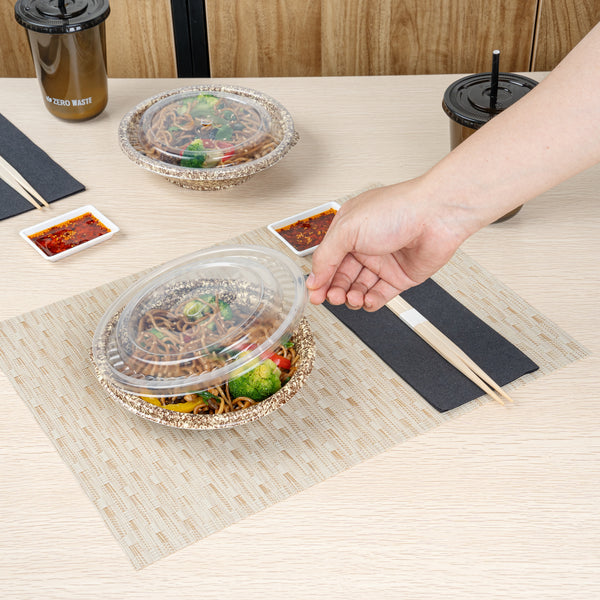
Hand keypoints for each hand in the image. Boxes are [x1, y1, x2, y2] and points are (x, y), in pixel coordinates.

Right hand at [306, 180, 471, 310]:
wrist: (437, 215)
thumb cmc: (397, 209)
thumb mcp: (347, 229)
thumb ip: (326, 256)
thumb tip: (314, 278)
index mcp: (349, 230)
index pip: (328, 259)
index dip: (319, 277)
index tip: (314, 293)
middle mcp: (365, 246)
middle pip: (342, 277)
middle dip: (334, 290)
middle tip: (332, 298)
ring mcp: (383, 262)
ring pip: (359, 288)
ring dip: (352, 297)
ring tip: (352, 297)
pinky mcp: (400, 277)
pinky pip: (380, 295)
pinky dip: (371, 302)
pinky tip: (366, 300)